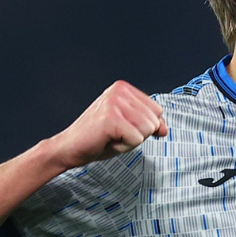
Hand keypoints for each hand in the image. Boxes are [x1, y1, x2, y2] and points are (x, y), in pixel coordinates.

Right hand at [45, 81, 166, 170]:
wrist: (71, 148)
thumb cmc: (98, 138)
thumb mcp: (130, 128)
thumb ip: (149, 125)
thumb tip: (165, 128)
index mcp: (123, 88)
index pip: (157, 110)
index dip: (144, 126)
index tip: (122, 127)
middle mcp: (119, 91)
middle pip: (154, 120)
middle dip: (138, 134)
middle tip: (115, 134)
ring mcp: (114, 103)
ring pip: (147, 130)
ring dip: (131, 141)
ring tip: (112, 136)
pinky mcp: (111, 118)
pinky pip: (137, 139)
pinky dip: (124, 146)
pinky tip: (108, 140)